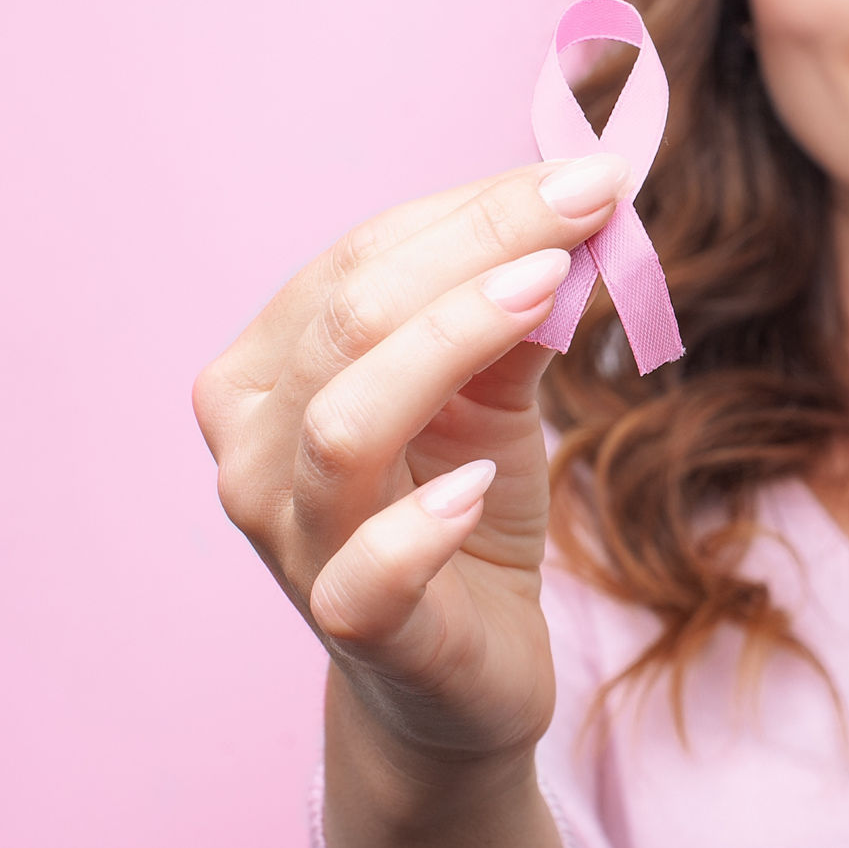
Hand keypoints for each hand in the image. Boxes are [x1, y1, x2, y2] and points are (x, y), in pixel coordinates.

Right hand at [193, 152, 630, 764]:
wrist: (458, 670)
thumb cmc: (462, 512)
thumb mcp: (491, 398)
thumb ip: (512, 317)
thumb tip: (577, 214)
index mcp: (272, 368)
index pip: (359, 260)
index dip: (475, 211)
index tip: (586, 176)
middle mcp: (254, 446)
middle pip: (349, 320)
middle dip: (479, 247)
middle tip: (593, 204)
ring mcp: (292, 538)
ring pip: (345, 423)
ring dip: (451, 343)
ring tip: (549, 294)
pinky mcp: (351, 624)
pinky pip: (368, 570)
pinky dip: (424, 525)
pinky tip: (482, 486)